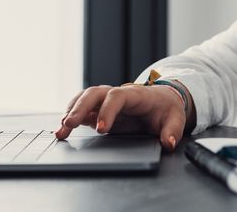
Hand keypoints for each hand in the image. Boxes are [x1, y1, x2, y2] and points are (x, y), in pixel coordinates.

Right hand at [54, 82, 193, 151]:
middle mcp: (117, 95)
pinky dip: (71, 116)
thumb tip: (168, 143)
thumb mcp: (175, 119)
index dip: (107, 110)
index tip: (102, 129)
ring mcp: (106, 102)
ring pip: (85, 99)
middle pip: (94, 93)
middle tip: (68, 124)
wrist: (162, 102)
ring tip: (61, 129)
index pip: (117, 96)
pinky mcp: (100, 111)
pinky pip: (83, 109)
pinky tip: (63, 128)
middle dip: (80, 108)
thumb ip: (172, 131)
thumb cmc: (166, 109)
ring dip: (71, 111)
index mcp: (135, 95)